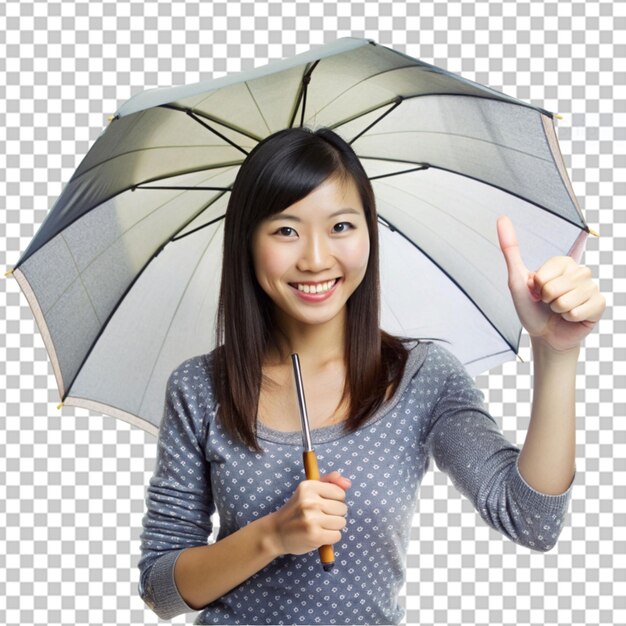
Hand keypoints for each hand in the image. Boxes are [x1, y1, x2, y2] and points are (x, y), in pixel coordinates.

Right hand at [267, 471, 349, 556]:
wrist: (276, 532)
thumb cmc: (296, 510)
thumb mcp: (309, 490)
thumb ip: (329, 482)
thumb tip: (348, 483)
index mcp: (308, 486)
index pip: (340, 493)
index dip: (335, 500)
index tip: (323, 504)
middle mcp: (309, 500)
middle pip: (342, 508)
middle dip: (334, 514)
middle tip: (319, 516)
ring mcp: (311, 519)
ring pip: (341, 522)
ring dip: (333, 527)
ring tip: (319, 526)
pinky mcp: (314, 535)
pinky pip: (337, 536)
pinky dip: (330, 538)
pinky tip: (318, 535)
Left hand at [496, 215, 605, 352]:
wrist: (545, 335)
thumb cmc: (531, 308)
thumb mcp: (517, 279)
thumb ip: (510, 248)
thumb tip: (501, 218)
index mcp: (562, 262)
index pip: (544, 275)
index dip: (536, 288)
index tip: (537, 292)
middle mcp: (580, 271)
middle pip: (555, 288)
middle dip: (546, 301)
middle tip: (547, 304)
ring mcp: (591, 287)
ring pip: (567, 301)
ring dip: (557, 310)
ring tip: (558, 311)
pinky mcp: (599, 304)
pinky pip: (581, 310)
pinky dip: (569, 318)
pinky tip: (570, 318)